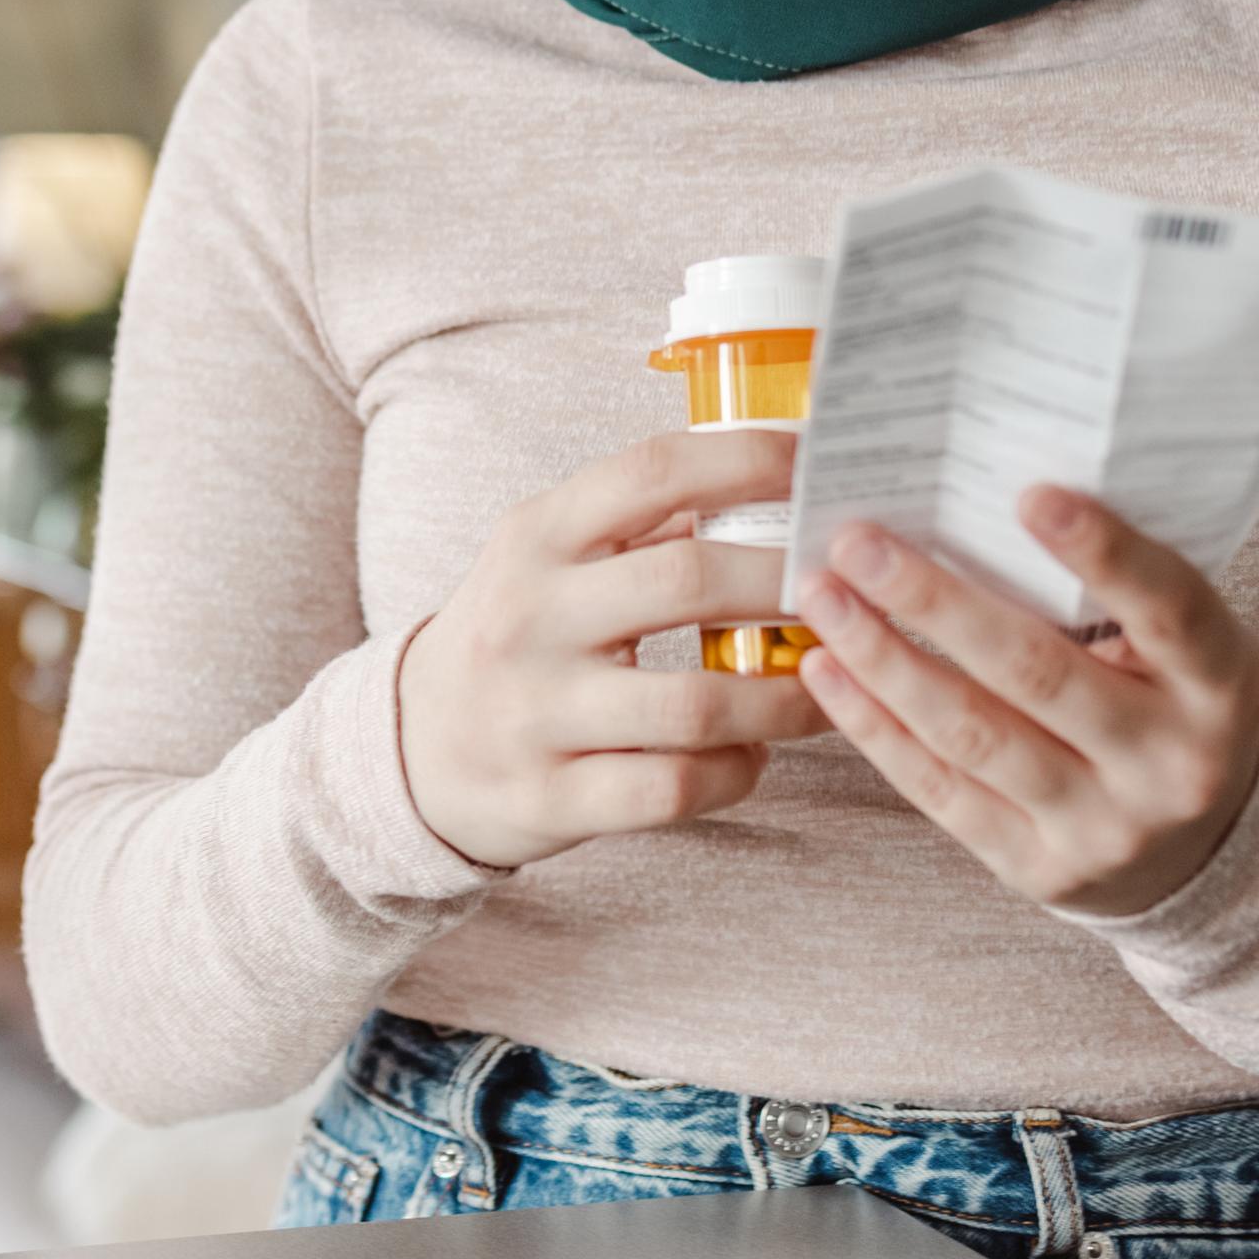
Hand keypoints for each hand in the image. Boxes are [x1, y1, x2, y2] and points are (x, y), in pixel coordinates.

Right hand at [397, 428, 830, 870]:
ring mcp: (536, 712)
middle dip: (788, 585)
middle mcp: (530, 615)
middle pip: (689, 581)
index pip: (654, 471)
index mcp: (537, 535)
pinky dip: (735, 772)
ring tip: (822, 689)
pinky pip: (674, 789)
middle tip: (846, 595)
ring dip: (782, 699)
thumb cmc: (516, 638)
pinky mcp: (550, 797)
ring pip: (696, 704)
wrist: (412, 750)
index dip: (750, 460)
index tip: (822, 464)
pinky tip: (751, 755)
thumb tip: (779, 484)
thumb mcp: (550, 560)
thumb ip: (644, 524)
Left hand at [795, 485, 1258, 915]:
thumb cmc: (1173, 703)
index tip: (1031, 493)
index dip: (1105, 552)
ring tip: (821, 594)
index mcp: (1223, 686)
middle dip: (936, 601)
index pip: (1170, 608)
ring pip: (973, 734)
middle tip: (859, 540)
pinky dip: (873, 724)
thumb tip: (987, 492)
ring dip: (883, 658)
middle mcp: (1171, 763)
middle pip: (1039, 672)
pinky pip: (938, 790)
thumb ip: (1119, 588)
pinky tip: (826, 669)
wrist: (1201, 854)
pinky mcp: (1036, 868)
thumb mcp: (1184, 647)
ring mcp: (1103, 827)